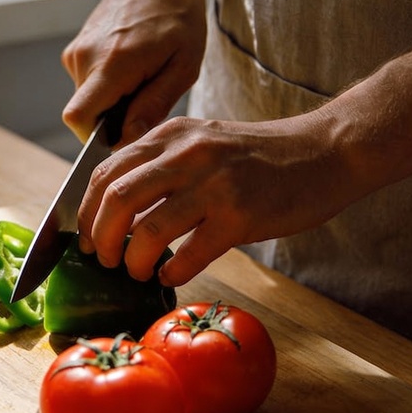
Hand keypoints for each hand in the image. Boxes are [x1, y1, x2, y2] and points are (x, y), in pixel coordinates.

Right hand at [61, 0, 207, 146]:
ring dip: (113, 99)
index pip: (78, 118)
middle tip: (148, 92)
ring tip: (143, 73)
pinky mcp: (75, 48)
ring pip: (87, 99)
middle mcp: (85, 57)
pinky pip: (87, 83)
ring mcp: (76, 51)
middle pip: (86, 114)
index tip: (123, 133)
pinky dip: (108, 84)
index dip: (96, 138)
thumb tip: (127, 139)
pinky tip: (131, 63)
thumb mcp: (184, 66)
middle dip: (114, 117)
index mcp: (113, 63)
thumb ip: (153, 105)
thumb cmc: (179, 16)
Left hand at [76, 113, 356, 286]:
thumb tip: (115, 204)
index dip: (87, 211)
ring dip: (133, 261)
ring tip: (137, 272)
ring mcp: (214, 184)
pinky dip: (172, 272)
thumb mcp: (202, 141)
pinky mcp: (241, 215)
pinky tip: (171, 276)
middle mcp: (187, 154)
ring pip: (148, 230)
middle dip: (101, 238)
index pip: (106, 172)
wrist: (326, 151)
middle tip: (104, 260)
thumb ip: (162, 163)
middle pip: (117, 199)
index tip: (85, 237)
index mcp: (170, 136)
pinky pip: (190, 253)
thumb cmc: (260, 156)